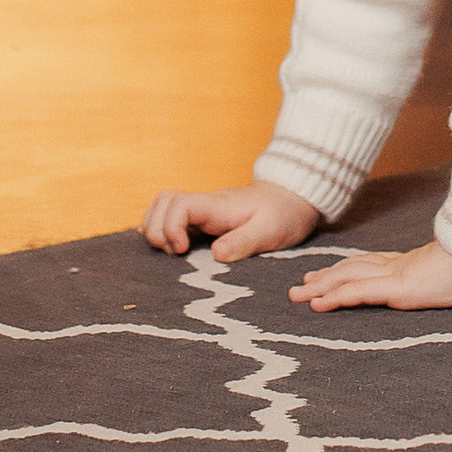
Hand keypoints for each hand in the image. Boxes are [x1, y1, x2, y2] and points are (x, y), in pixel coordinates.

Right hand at [140, 181, 320, 263]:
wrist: (293, 197)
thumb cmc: (283, 214)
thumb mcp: (271, 231)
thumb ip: (244, 242)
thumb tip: (216, 254)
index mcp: (218, 206)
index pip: (179, 203)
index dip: (170, 227)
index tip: (182, 250)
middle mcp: (206, 205)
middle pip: (163, 200)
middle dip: (158, 228)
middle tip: (175, 254)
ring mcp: (204, 210)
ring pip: (164, 205)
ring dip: (158, 227)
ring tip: (173, 252)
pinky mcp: (206, 219)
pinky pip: (174, 216)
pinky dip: (164, 228)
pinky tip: (167, 247)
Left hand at [290, 242, 451, 314]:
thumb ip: (446, 278)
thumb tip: (451, 281)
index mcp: (410, 265)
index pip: (369, 266)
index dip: (345, 271)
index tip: (325, 277)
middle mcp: (397, 267)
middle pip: (352, 269)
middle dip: (325, 278)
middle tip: (300, 287)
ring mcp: (396, 275)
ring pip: (347, 279)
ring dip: (320, 288)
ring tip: (297, 296)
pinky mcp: (397, 286)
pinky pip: (359, 293)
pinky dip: (335, 297)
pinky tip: (317, 303)